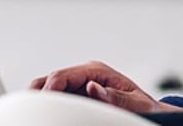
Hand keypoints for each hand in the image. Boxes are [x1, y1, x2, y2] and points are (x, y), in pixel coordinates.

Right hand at [28, 61, 182, 113]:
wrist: (149, 110)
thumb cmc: (143, 106)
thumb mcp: (134, 102)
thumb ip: (114, 96)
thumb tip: (93, 87)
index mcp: (96, 71)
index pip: (63, 75)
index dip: (50, 88)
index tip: (44, 101)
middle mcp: (85, 74)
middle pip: (50, 79)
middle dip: (40, 92)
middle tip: (34, 108)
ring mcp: (79, 84)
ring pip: (49, 87)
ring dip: (42, 97)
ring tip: (37, 111)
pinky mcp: (77, 94)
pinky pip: (56, 96)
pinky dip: (49, 103)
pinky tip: (46, 112)